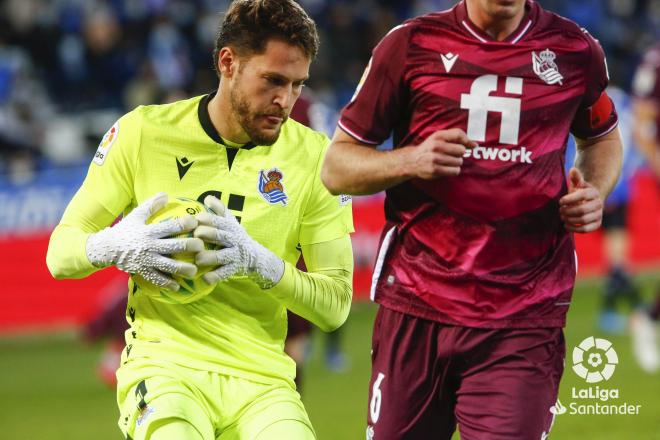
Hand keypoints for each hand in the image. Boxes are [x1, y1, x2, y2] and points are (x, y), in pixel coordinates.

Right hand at [86, 192, 202, 290]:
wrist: (106, 248)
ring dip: (182, 269)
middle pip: (173, 246)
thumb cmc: (125, 229)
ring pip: (168, 265)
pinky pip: (156, 279)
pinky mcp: (142, 271)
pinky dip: (167, 283)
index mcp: (149, 231)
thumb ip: (151, 205)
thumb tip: (166, 194)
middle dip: (189, 246)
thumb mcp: (136, 215)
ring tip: (194, 271)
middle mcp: (149, 246)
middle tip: (202, 246)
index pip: (170, 226)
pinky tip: (177, 286)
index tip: (196, 222)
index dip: (184, 224)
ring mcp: (146, 260)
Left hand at [194, 196, 283, 288]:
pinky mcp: (235, 268)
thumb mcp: (231, 222)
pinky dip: (216, 276)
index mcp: (230, 227)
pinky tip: (206, 278)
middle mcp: (234, 239)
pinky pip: (225, 273)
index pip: (220, 220)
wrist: (257, 257)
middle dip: (209, 233)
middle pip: (221, 235)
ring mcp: (235, 255)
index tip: (197, 218)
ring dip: (210, 257)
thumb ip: (220, 210)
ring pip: (222, 255)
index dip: (209, 218)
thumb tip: (207, 197)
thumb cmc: (237, 237)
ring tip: (198, 259)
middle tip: (196, 234)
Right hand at [408, 129, 476, 178]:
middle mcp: (436, 146)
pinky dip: (454, 171)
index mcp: (437, 136)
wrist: (412, 161)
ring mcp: (435, 159)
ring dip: (456, 163)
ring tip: (448, 162)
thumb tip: (475, 145)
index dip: (467, 141)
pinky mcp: (435, 170)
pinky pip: (455, 171)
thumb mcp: (439, 138)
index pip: (458, 134)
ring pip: (459, 162)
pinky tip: (447, 168)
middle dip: (459, 154)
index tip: (472, 146)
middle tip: (452, 155)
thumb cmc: (430, 148)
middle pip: (461, 150)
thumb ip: (457, 137)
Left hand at [559, 168, 603, 232]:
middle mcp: (599, 204)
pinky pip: (585, 229)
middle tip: (560, 210)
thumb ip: (576, 178)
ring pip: (583, 220)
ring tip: (562, 216)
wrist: (590, 202)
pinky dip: (574, 229)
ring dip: (569, 219)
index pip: (582, 195)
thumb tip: (573, 170)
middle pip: (582, 210)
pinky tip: (566, 225)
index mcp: (594, 192)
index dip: (569, 199)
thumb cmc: (580, 193)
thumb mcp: (578, 184)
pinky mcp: (596, 224)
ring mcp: (599, 215)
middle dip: (568, 211)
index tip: (560, 201)